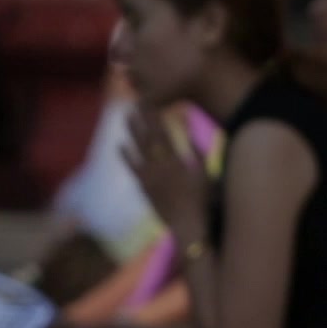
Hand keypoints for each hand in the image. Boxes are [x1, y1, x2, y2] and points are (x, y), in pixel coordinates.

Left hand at [121, 104, 209, 244]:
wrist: (187, 224)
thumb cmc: (202, 200)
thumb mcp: (205, 173)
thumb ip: (198, 151)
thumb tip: (191, 134)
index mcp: (176, 161)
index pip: (163, 133)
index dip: (155, 117)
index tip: (150, 103)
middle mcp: (159, 166)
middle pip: (147, 137)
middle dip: (141, 119)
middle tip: (135, 103)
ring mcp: (149, 176)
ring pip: (137, 149)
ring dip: (131, 132)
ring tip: (126, 117)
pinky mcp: (144, 187)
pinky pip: (132, 168)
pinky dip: (126, 156)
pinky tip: (120, 145)